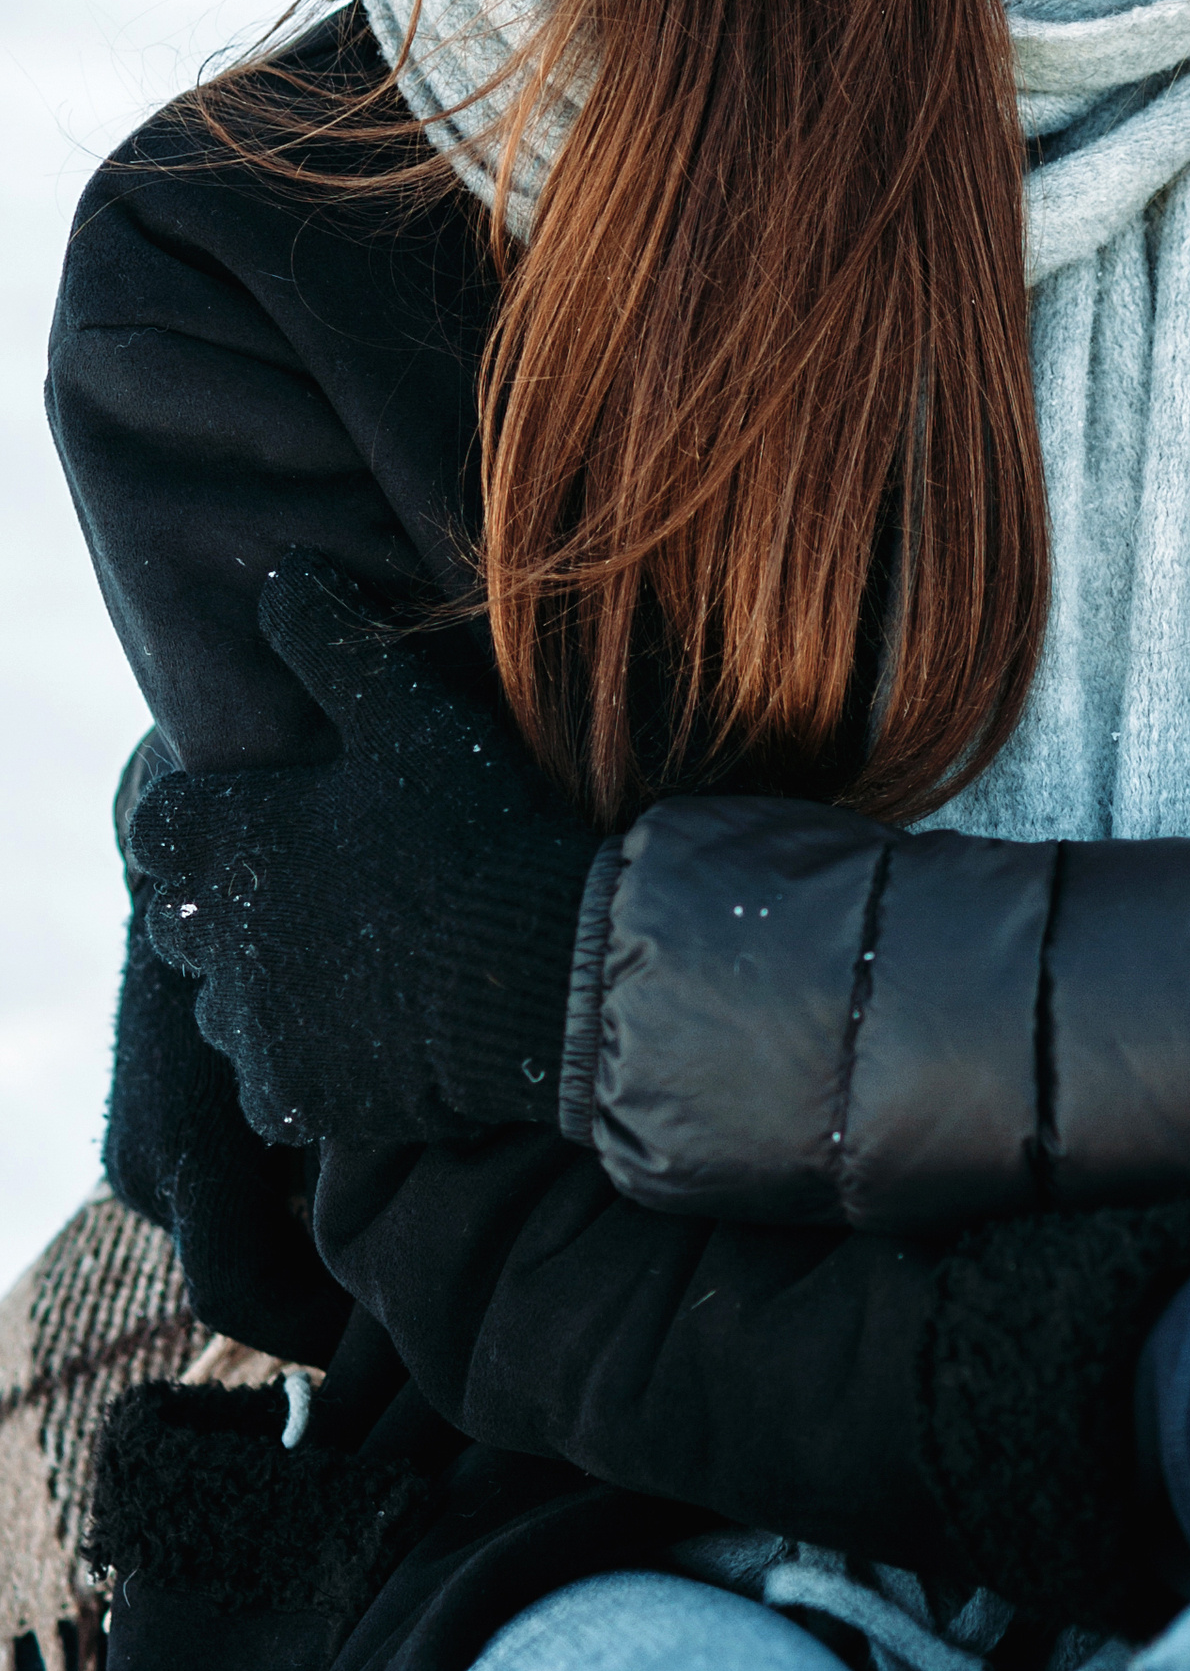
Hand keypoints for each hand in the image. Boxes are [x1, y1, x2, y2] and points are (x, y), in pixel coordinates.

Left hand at [130, 556, 601, 1150]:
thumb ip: (331, 642)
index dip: (202, 822)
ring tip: (355, 970)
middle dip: (229, 912)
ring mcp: (255, 1026)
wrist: (546, 972)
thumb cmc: (475, 832)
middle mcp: (218, 938)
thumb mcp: (409, 716)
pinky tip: (378, 1039)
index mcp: (229, 839)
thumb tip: (281, 572)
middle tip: (316, 898)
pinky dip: (314, 1067)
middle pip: (183, 925)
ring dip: (268, 992)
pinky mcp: (299, 1098)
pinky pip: (279, 1086)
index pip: (163, 826)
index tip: (256, 823)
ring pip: (229, 1009)